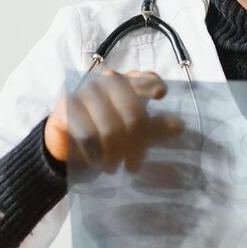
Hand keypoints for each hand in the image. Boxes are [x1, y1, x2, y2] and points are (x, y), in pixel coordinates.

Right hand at [44, 69, 183, 171]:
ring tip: (114, 168)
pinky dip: (95, 153)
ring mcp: (85, 93)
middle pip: (131, 111)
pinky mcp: (66, 108)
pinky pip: (87, 133)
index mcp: (128, 83)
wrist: (67, 143)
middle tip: (134, 166)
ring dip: (114, 153)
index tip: (160, 95)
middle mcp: (107, 83)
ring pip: (109, 126)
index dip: (152, 86)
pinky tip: (98, 164)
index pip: (144, 79)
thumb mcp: (135, 132)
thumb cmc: (107, 133)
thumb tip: (179, 126)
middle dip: (136, 143)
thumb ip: (156, 128)